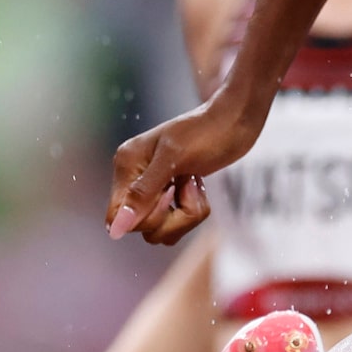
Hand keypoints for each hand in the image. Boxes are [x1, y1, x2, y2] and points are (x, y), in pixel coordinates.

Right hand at [106, 92, 260, 243]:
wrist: (236, 121)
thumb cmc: (205, 132)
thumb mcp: (173, 160)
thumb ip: (143, 194)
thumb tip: (115, 230)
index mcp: (127, 165)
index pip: (117, 216)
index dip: (144, 217)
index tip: (170, 195)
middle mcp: (135, 179)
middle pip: (142, 227)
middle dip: (173, 215)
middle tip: (188, 185)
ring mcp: (155, 188)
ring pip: (161, 229)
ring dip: (186, 215)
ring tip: (195, 186)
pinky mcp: (174, 196)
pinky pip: (176, 223)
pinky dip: (193, 212)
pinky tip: (198, 188)